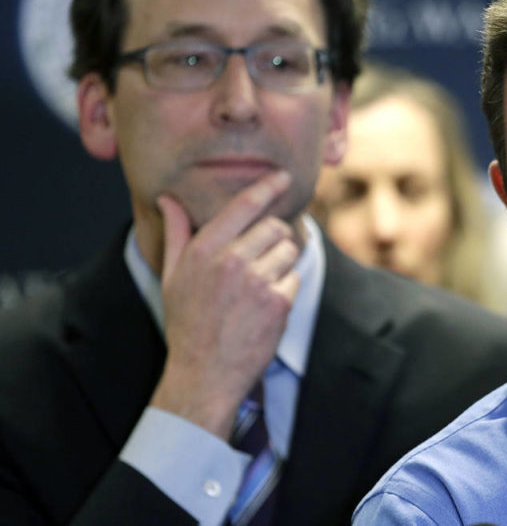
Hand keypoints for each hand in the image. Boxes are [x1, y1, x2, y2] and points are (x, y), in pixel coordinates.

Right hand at [149, 171, 299, 438]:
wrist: (203, 373)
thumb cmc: (187, 323)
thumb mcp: (173, 276)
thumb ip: (177, 234)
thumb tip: (168, 199)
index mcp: (203, 249)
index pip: (244, 205)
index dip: (267, 187)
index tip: (283, 176)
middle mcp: (230, 259)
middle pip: (274, 227)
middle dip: (272, 241)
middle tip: (257, 266)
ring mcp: (256, 280)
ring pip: (288, 251)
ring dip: (279, 266)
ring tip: (256, 292)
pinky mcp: (278, 300)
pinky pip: (293, 279)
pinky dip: (284, 292)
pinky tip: (263, 310)